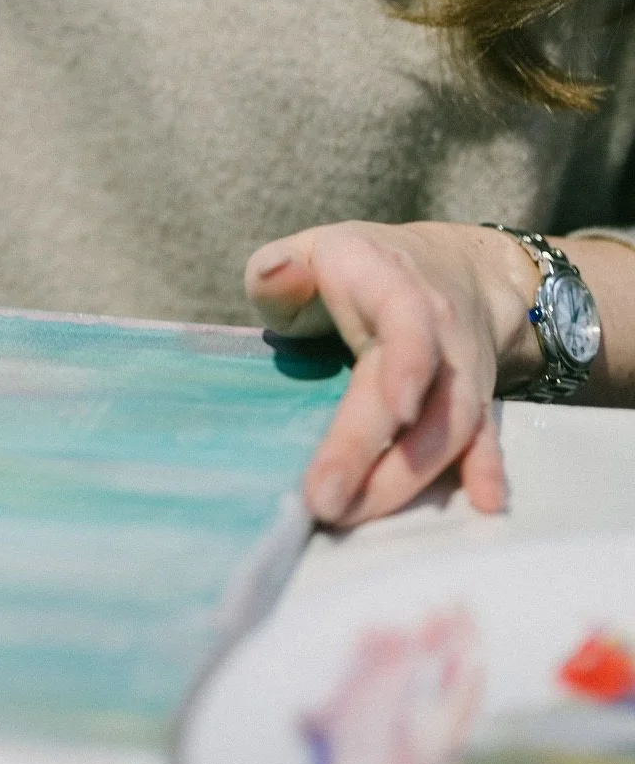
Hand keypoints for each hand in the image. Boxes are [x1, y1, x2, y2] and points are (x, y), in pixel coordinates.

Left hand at [244, 219, 543, 527]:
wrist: (459, 269)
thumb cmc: (361, 267)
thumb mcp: (312, 249)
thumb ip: (280, 268)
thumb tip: (278, 279)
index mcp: (391, 281)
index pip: (408, 319)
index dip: (409, 362)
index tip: (397, 408)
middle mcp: (440, 327)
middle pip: (421, 394)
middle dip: (376, 450)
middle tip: (327, 501)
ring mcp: (464, 368)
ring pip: (451, 426)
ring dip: (409, 478)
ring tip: (356, 515)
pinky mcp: (478, 402)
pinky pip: (485, 437)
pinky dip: (486, 469)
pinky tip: (484, 503)